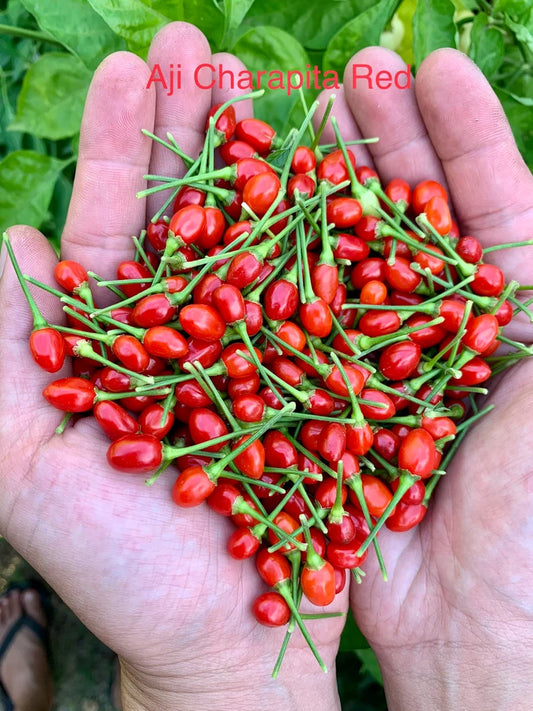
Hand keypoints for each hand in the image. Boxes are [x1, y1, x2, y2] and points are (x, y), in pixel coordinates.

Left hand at [0, 22, 346, 710]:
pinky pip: (327, 295)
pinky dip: (329, 234)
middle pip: (191, 214)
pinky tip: (334, 170)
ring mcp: (262, 346)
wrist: (219, 636)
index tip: (131, 66)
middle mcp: (193, 329)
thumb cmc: (117, 564)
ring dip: (259, 161)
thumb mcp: (21, 459)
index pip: (117, 224)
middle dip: (190, 128)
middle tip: (197, 44)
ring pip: (260, 238)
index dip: (119, 146)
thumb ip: (3, 355)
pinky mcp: (320, 376)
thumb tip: (9, 240)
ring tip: (266, 80)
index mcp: (121, 339)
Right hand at [319, 47, 532, 709]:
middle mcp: (439, 327)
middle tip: (351, 74)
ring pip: (351, 255)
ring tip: (303, 120)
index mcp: (511, 313)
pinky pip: (302, 323)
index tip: (425, 63)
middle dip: (387, 140)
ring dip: (331, 190)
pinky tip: (262, 222)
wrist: (477, 626)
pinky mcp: (323, 397)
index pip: (487, 200)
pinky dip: (284, 271)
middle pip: (410, 215)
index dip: (460, 132)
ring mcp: (376, 357)